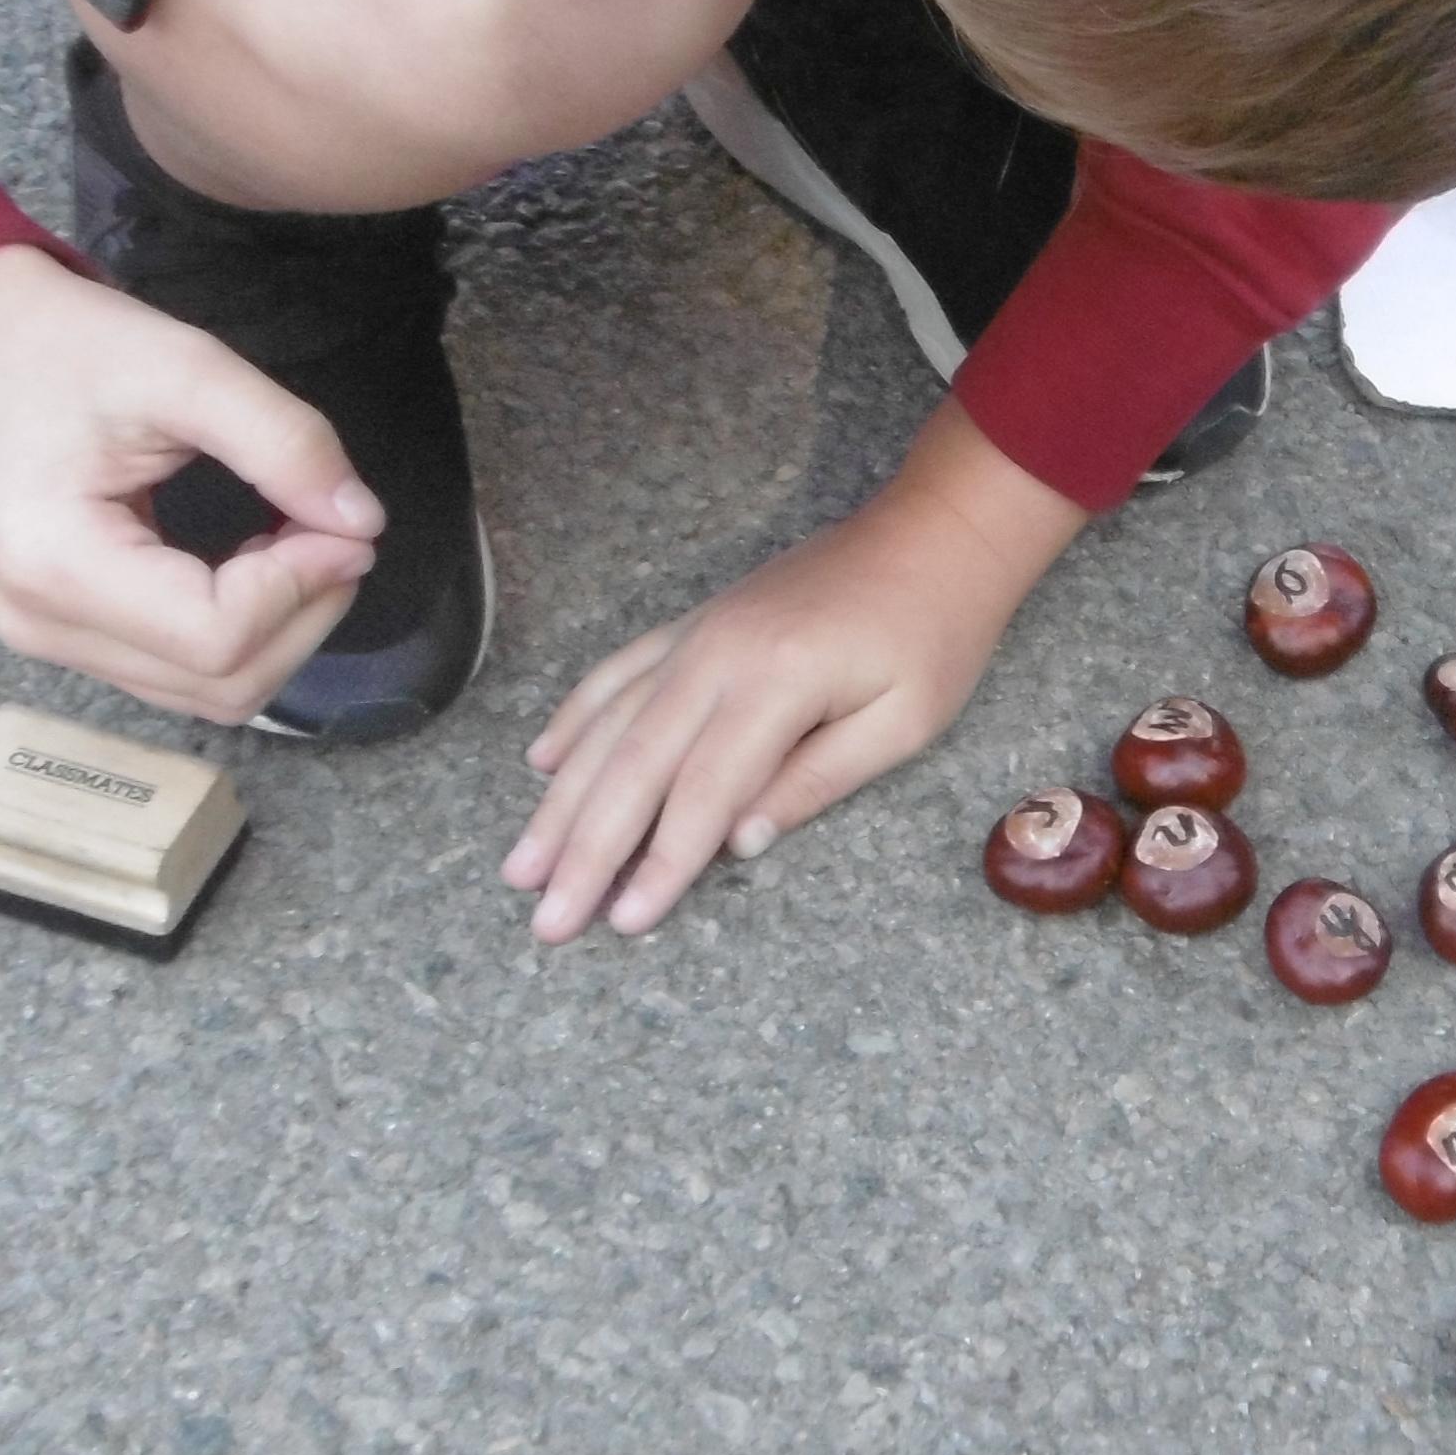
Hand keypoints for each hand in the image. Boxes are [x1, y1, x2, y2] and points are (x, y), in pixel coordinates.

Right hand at [0, 244, 382, 725]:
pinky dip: (244, 629)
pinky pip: (182, 670)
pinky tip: (256, 559)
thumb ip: (282, 442)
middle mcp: (44, 625)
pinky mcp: (68, 632)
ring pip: (211, 692)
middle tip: (336, 527)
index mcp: (55, 565)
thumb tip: (362, 523)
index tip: (343, 520)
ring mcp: (50, 639)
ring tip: (298, 538)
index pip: (219, 637)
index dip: (304, 587)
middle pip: (224, 683)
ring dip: (282, 627)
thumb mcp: (183, 367)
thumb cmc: (60, 344)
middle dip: (307, 613)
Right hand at [505, 396, 1082, 938]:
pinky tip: (543, 764)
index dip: (661, 862)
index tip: (624, 921)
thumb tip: (740, 846)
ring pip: (610, 725)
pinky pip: (618, 673)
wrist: (934, 533)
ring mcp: (699, 634)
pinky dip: (576, 719)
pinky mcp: (696, 623)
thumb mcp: (904, 721)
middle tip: (546, 919)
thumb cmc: (934, 632)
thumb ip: (817, 781)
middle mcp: (719, 655)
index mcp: (778, 682)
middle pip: (635, 765)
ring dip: (562, 800)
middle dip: (585, 849)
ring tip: (520, 865)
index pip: (704, 791)